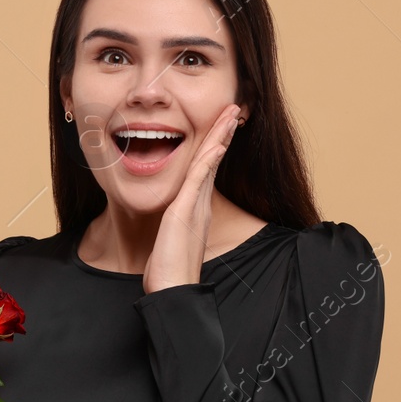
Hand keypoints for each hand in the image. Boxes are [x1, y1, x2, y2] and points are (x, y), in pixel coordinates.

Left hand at [142, 102, 238, 293]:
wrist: (172, 291)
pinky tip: (217, 140)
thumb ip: (170, 229)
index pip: (205, 171)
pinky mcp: (186, 210)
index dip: (213, 148)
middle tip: (233, 111)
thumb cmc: (167, 272)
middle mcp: (199, 205)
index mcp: (194, 210)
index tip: (220, 128)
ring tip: (230, 114)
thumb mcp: (168, 242)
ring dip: (220, 136)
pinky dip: (209, 156)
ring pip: (210, 163)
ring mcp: (195, 206)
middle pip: (213, 161)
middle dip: (223, 134)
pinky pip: (200, 176)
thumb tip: (167, 226)